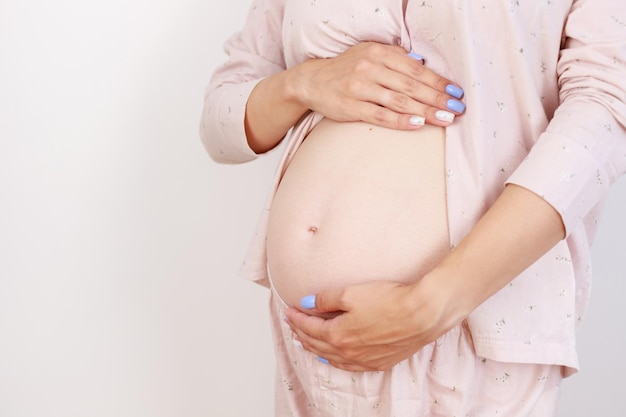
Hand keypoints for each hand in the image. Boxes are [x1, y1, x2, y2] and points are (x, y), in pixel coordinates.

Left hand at [284, 279, 463, 371]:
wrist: (422, 314)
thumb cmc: (390, 300)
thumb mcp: (351, 293)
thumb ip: (326, 299)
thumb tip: (306, 303)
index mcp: (338, 334)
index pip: (310, 327)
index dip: (297, 318)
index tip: (289, 310)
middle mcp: (348, 351)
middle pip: (317, 344)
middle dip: (301, 333)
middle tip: (292, 324)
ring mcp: (364, 359)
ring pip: (331, 358)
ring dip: (315, 349)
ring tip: (305, 342)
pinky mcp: (380, 362)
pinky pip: (350, 366)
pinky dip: (336, 361)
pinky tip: (333, 358)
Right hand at [290, 42, 465, 129]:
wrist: (311, 81)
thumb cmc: (345, 69)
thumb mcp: (368, 54)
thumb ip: (395, 58)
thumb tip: (422, 64)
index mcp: (379, 54)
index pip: (415, 69)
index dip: (438, 82)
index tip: (456, 92)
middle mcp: (370, 68)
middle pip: (411, 85)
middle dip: (438, 98)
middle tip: (457, 109)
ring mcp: (360, 88)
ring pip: (399, 101)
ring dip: (425, 111)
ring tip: (445, 119)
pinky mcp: (351, 107)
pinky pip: (380, 115)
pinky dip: (400, 120)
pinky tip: (417, 124)